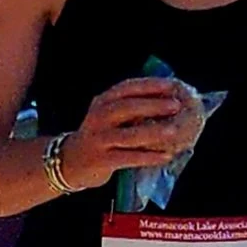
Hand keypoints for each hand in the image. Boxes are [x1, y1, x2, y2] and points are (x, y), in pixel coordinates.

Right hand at [63, 76, 196, 189]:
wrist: (70, 161)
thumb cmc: (100, 136)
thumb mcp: (108, 115)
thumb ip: (131, 108)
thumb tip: (168, 101)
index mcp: (103, 101)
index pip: (127, 88)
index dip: (150, 86)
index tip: (172, 86)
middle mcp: (99, 117)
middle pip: (127, 108)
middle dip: (153, 105)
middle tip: (176, 106)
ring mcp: (99, 139)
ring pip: (128, 135)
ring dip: (153, 132)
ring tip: (174, 131)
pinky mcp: (101, 160)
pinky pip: (128, 158)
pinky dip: (148, 157)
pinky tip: (165, 156)